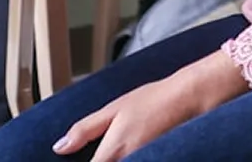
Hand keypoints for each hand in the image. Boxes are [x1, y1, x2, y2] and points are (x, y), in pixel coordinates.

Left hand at [53, 52, 248, 159]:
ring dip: (115, 161)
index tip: (77, 160)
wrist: (191, 97)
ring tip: (116, 151)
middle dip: (100, 160)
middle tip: (102, 150)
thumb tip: (60, 147)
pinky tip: (128, 154)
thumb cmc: (154, 99)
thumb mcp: (115, 107)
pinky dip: (128, 161)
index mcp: (111, 153)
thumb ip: (85, 129)